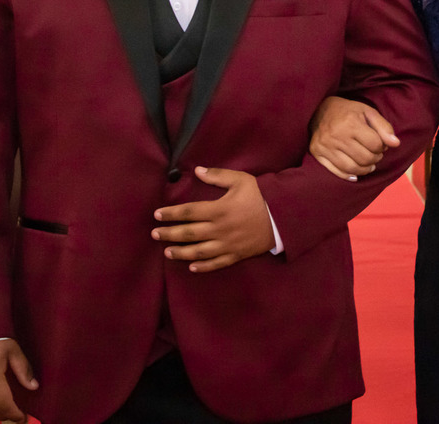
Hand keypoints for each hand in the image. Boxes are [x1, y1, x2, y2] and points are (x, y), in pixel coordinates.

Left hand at [152, 167, 274, 272]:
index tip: (157, 215)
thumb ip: (217, 175)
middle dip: (169, 234)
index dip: (171, 213)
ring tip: (167, 252)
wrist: (283, 217)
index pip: (188, 212)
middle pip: (189, 233)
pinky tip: (192, 267)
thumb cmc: (261, 196)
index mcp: (219, 209)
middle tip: (154, 234)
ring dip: (181, 252)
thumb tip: (197, 170)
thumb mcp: (241, 180)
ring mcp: (227, 244)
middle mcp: (220, 229)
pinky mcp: (236, 255)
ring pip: (199, 251)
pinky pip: (217, 263)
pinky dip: (203, 266)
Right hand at [309, 96, 397, 180]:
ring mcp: (325, 146)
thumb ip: (384, 127)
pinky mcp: (317, 153)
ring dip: (365, 169)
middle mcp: (336, 135)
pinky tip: (355, 173)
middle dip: (375, 158)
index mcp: (351, 123)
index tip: (380, 144)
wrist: (318, 109)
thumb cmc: (347, 111)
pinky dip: (349, 175)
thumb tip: (396, 144)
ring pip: (352, 168)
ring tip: (368, 164)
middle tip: (375, 154)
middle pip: (365, 158)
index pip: (375, 145)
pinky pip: (336, 171)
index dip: (382, 147)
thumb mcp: (368, 112)